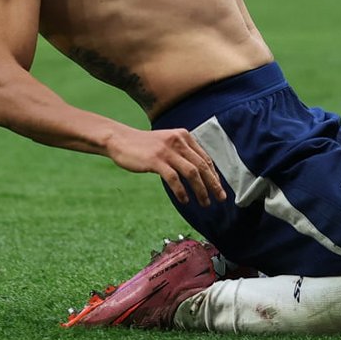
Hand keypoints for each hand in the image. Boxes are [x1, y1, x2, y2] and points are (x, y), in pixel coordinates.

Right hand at [108, 126, 227, 205]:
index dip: (214, 175)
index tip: (219, 188)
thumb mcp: (168, 143)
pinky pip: (174, 178)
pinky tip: (185, 200)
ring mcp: (167, 150)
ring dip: (201, 190)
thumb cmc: (145, 146)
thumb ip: (182, 153)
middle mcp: (178, 141)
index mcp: (184, 136)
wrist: (120, 140)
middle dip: (213, 184)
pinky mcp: (155, 160)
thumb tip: (199, 173)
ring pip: (192, 173)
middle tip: (220, 199)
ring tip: (204, 203)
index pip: (205, 158)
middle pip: (202, 166)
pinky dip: (181, 191)